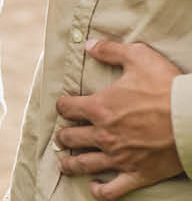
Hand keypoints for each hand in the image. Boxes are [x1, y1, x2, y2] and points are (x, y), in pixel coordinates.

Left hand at [53, 39, 185, 199]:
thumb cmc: (168, 87)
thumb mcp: (140, 58)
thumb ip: (111, 51)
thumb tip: (90, 45)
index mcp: (100, 108)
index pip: (66, 108)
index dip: (64, 105)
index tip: (67, 106)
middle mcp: (104, 134)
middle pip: (69, 137)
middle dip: (64, 135)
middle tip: (65, 135)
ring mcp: (119, 157)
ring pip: (83, 164)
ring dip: (70, 163)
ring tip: (65, 162)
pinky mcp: (137, 174)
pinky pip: (111, 190)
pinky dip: (99, 190)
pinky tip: (94, 186)